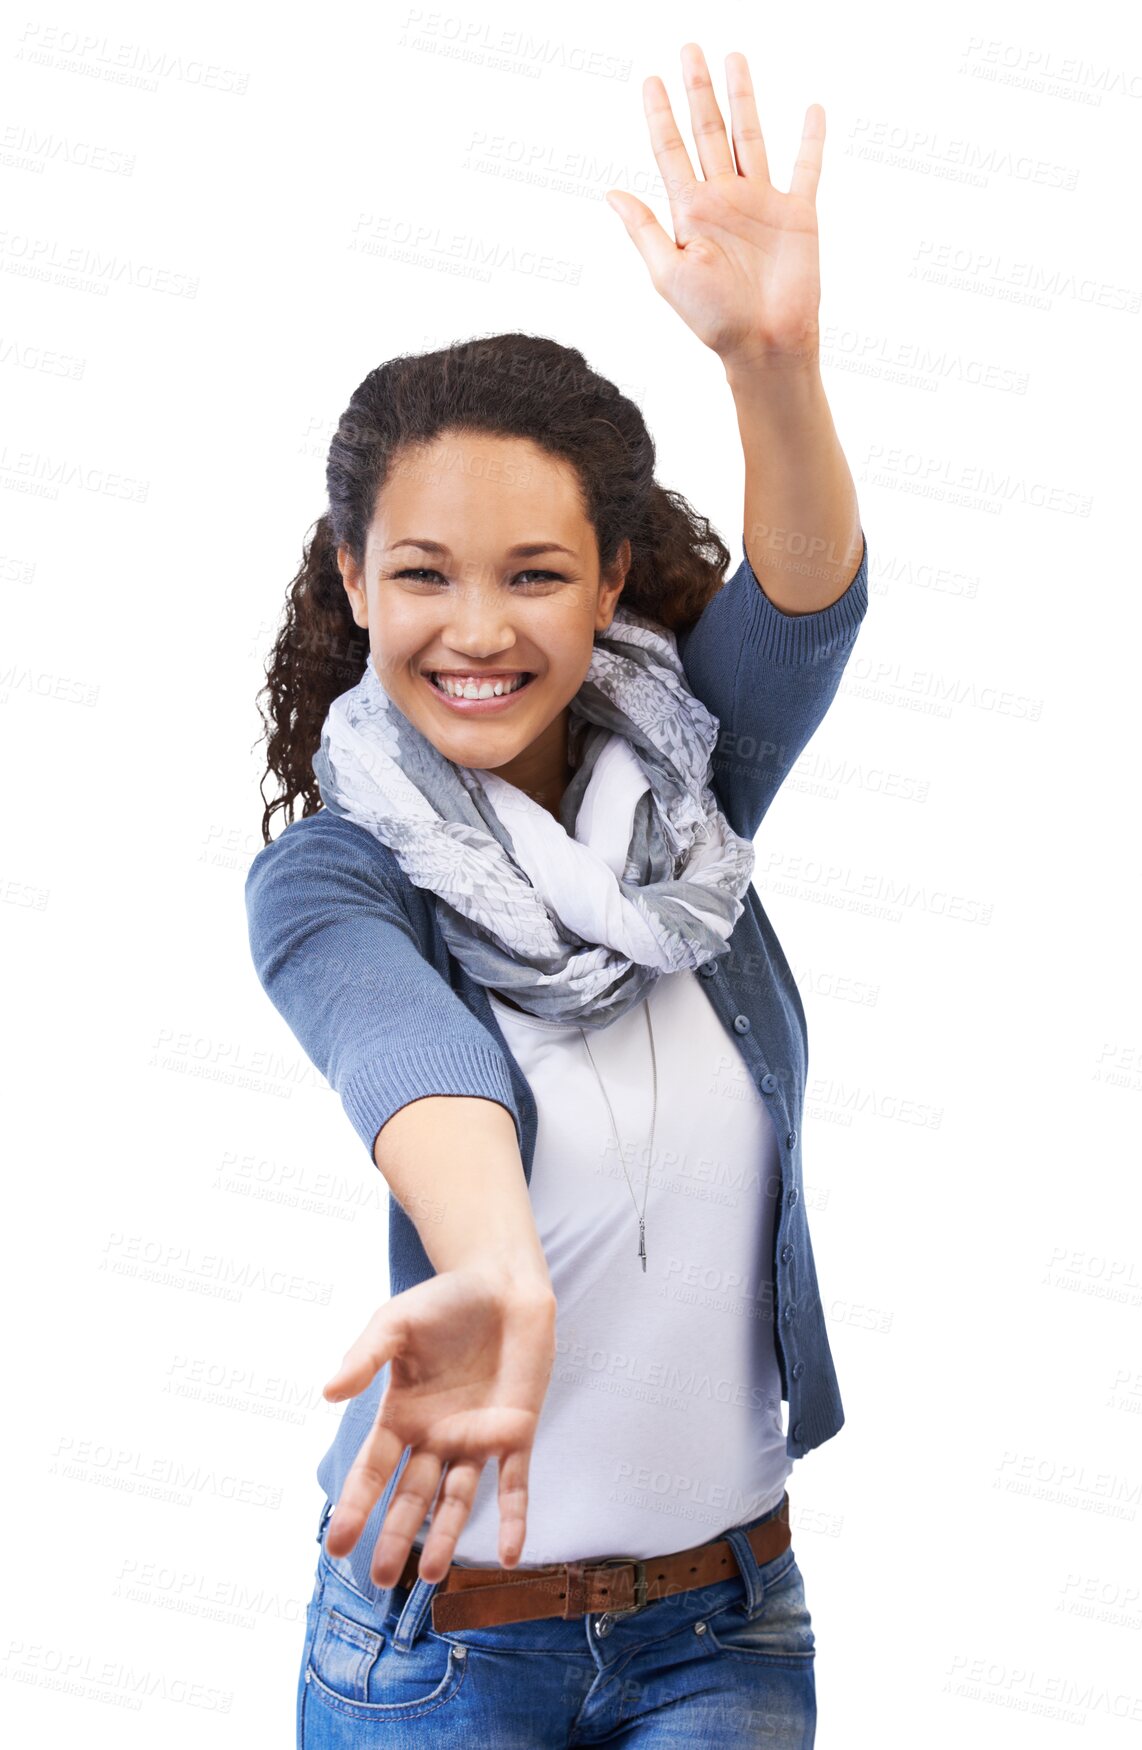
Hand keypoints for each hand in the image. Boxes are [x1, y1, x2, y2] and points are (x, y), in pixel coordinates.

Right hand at [321, 1267, 556, 1586]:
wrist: (503, 1282)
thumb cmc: (444, 1300)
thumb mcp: (395, 1323)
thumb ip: (365, 1356)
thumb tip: (328, 1393)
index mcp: (401, 1415)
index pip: (373, 1470)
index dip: (356, 1506)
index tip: (337, 1545)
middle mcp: (436, 1436)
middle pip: (412, 1495)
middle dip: (395, 1535)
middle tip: (379, 1578)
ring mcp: (477, 1439)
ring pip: (457, 1500)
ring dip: (445, 1536)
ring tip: (430, 1575)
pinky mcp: (516, 1433)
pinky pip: (515, 1484)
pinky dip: (515, 1518)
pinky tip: (513, 1554)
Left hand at [604, 42, 824, 369]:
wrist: (765, 344)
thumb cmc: (714, 319)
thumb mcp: (668, 274)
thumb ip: (642, 230)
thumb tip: (610, 192)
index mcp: (690, 212)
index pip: (669, 151)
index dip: (659, 115)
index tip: (650, 81)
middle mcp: (724, 200)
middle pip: (707, 131)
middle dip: (697, 90)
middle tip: (689, 49)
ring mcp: (761, 203)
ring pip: (750, 136)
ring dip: (742, 98)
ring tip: (734, 59)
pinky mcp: (797, 214)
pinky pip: (806, 168)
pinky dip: (810, 139)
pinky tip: (811, 110)